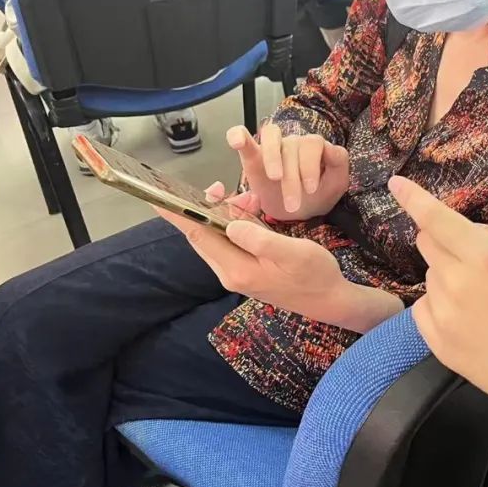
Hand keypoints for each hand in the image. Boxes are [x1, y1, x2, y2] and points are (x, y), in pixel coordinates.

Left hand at [156, 203, 348, 322]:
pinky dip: (236, 222)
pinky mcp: (246, 269)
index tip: (156, 196)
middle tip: (223, 186)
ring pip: (216, 236)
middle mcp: (229, 272)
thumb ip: (260, 239)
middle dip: (206, 206)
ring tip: (252, 200)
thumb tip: (230, 222)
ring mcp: (237, 272)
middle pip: (202, 234)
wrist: (331, 300)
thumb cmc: (315, 275)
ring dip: (226, 213)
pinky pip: (230, 241)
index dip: (177, 213)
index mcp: (236, 269)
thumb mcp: (293, 253)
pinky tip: (254, 213)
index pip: (198, 235)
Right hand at [228, 124, 348, 221]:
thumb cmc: (317, 196)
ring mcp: (274, 146)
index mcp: (315, 148)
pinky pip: (242, 135)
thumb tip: (331, 148)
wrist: (297, 212)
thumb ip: (339, 164)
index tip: (310, 190)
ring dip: (272, 156)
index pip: (314, 144)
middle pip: (292, 147)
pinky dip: (238, 135)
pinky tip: (238, 142)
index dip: (311, 164)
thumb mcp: (335, 185)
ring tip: (275, 178)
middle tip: (293, 204)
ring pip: (271, 136)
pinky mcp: (253, 155)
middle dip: (293, 178)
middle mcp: (294, 142)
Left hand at [389, 176, 487, 421]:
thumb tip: (477, 231)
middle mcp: (457, 282)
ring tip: (485, 300)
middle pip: (428, 243)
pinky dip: (441, 303)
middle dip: (445, 240)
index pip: (437, 219)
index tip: (396, 183)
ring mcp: (442, 315)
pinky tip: (472, 319)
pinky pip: (424, 306)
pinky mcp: (435, 341)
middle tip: (479, 260)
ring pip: (430, 275)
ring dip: (448, 275)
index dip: (413, 198)